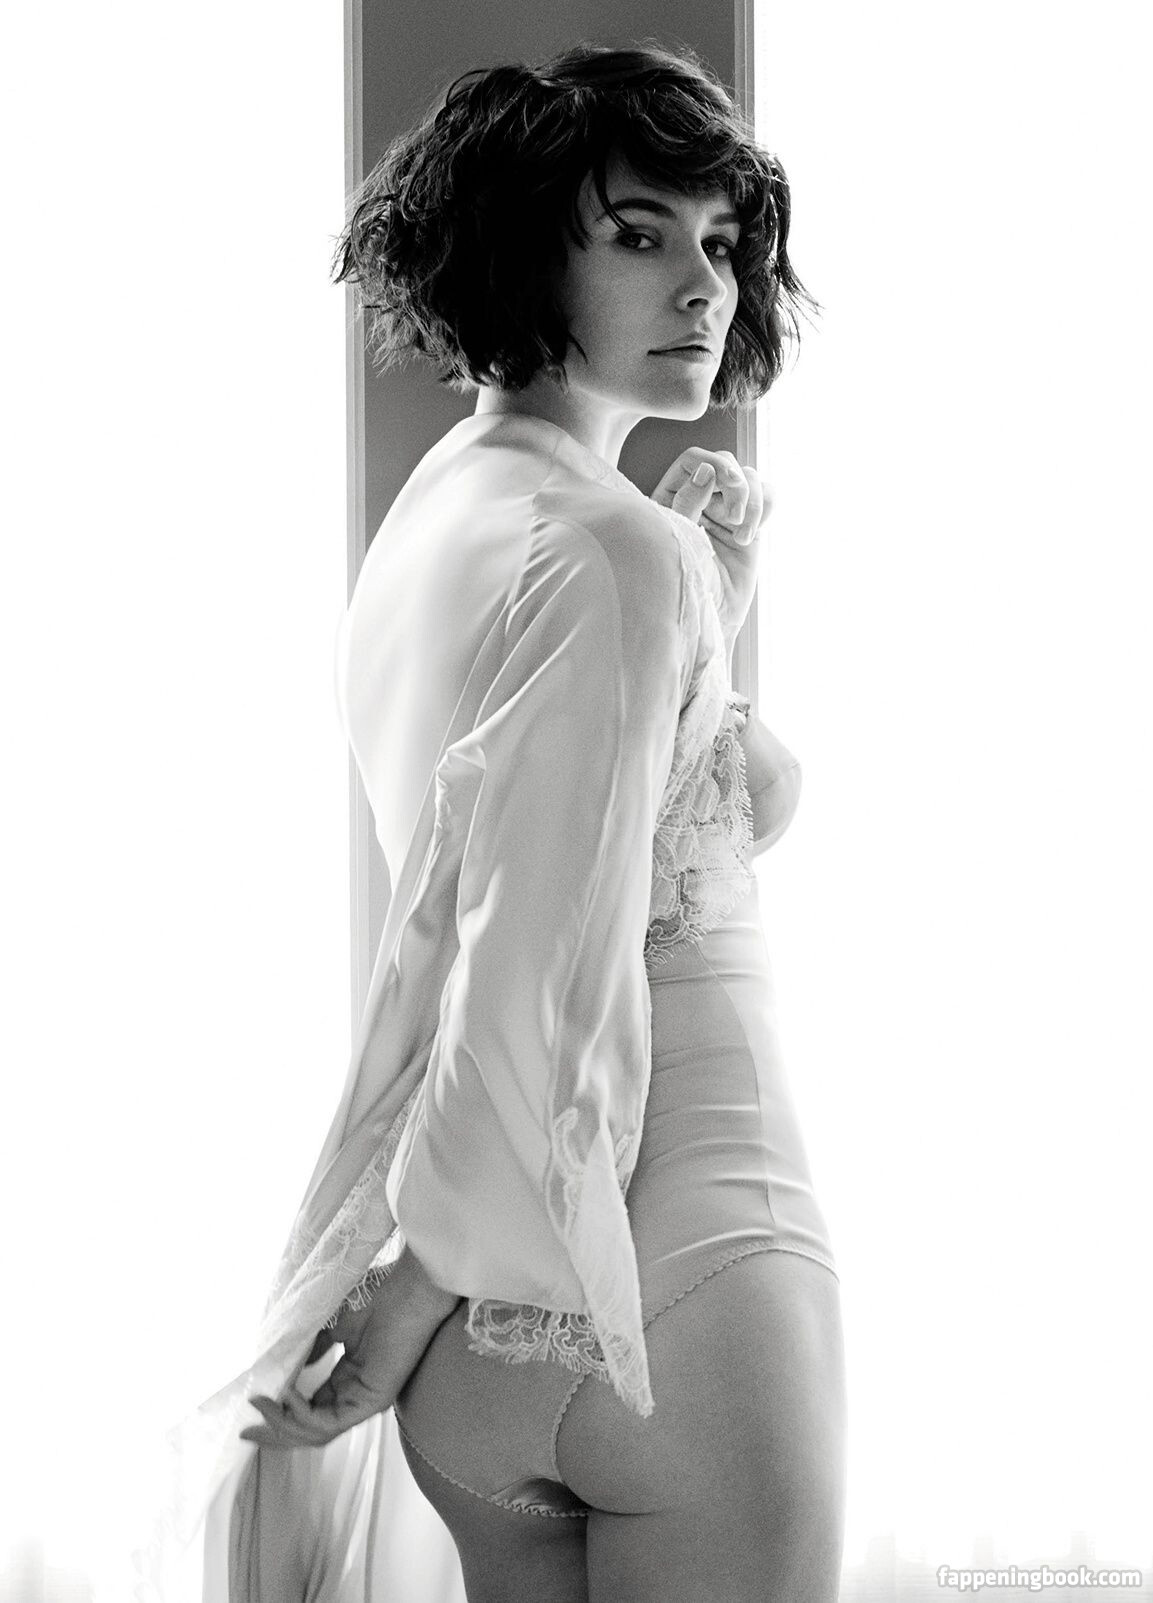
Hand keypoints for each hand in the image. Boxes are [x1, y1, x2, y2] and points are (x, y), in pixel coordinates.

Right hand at [239, 1249, 462, 1450]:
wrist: (410, 1286)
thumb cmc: (378, 1295)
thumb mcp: (330, 1323)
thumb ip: (309, 1347)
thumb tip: (282, 1369)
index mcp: (349, 1376)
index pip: (310, 1407)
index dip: (280, 1411)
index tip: (251, 1404)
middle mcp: (355, 1392)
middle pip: (309, 1427)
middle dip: (275, 1430)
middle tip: (245, 1429)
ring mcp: (364, 1399)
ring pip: (317, 1431)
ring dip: (284, 1423)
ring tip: (260, 1406)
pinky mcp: (373, 1401)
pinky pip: (331, 1422)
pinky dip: (303, 1415)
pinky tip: (287, 1397)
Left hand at [650, 448, 770, 649]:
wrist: (707, 619)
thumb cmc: (682, 584)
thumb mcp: (678, 540)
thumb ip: (689, 502)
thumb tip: (707, 468)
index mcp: (671, 498)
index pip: (693, 460)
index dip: (712, 463)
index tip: (726, 481)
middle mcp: (699, 499)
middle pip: (726, 463)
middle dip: (737, 486)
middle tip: (736, 518)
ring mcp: (725, 509)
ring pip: (750, 477)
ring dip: (752, 502)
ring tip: (742, 535)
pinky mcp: (748, 522)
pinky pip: (767, 494)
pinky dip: (766, 507)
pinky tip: (751, 534)